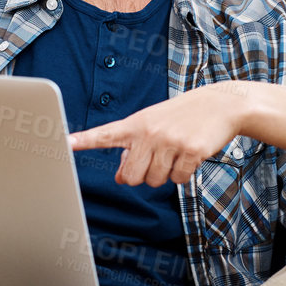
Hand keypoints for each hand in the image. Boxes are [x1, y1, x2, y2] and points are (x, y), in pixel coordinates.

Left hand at [68, 82, 252, 186]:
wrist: (220, 104)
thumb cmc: (180, 117)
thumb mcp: (152, 128)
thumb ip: (133, 151)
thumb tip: (121, 179)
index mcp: (135, 124)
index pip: (104, 135)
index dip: (84, 140)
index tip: (65, 143)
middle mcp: (149, 132)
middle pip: (132, 178)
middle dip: (143, 176)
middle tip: (157, 160)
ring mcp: (170, 141)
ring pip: (155, 181)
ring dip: (166, 174)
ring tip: (176, 152)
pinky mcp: (191, 151)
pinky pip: (179, 180)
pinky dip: (184, 173)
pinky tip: (190, 154)